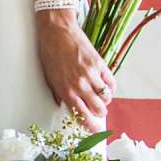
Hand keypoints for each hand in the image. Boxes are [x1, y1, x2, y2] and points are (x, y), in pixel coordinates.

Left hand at [36, 12, 115, 126]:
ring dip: (105, 99)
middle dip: (99, 112)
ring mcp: (91, 74)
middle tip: (97, 110)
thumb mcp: (49, 77)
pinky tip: (105, 85)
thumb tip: (65, 105)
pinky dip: (110, 87)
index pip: (83, 115)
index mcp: (66, 90)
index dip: (91, 125)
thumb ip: (59, 93)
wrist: (57, 31)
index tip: (95, 129)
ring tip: (100, 95)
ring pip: (107, 97)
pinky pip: (111, 82)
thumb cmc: (50, 53)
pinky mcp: (100, 63)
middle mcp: (80, 85)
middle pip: (98, 108)